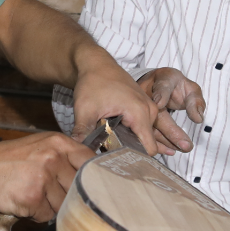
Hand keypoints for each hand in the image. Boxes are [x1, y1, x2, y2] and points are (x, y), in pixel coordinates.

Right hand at [0, 132, 93, 222]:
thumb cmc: (6, 161)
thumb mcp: (37, 146)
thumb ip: (62, 156)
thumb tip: (90, 173)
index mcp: (57, 142)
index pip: (89, 160)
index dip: (93, 176)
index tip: (95, 185)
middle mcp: (53, 158)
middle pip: (77, 187)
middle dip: (65, 194)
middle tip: (47, 191)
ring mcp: (44, 178)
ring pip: (63, 204)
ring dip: (49, 206)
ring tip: (30, 194)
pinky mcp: (34, 198)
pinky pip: (46, 216)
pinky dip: (36, 214)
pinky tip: (22, 201)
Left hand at [68, 53, 194, 154]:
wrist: (96, 63)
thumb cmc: (93, 82)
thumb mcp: (85, 109)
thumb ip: (83, 133)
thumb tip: (79, 153)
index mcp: (140, 113)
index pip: (148, 149)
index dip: (134, 160)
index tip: (118, 167)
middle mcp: (150, 112)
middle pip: (147, 145)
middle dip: (131, 155)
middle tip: (112, 164)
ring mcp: (149, 109)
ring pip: (145, 138)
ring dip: (131, 146)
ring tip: (113, 154)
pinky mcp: (143, 109)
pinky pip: (143, 129)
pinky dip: (132, 137)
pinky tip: (117, 143)